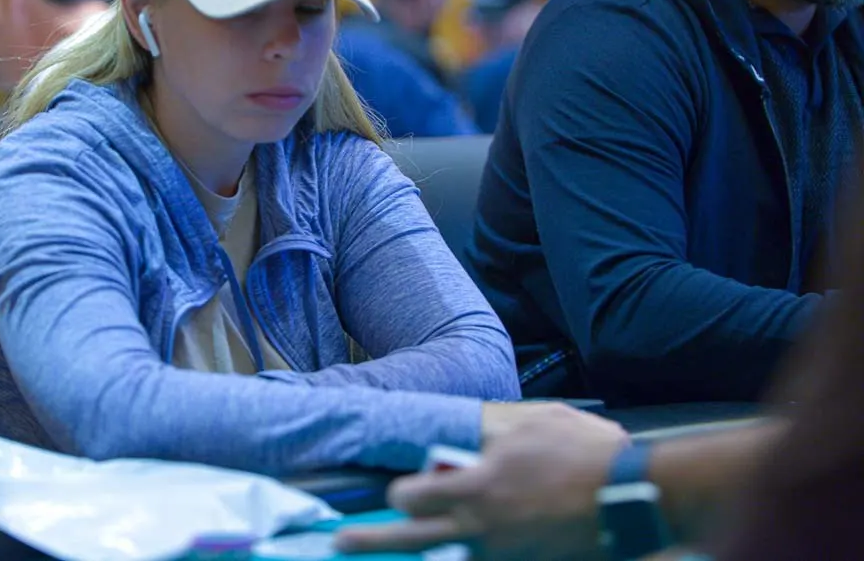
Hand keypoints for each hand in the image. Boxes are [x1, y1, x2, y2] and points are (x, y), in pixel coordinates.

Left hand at [335, 403, 628, 560]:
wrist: (633, 498)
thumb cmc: (582, 453)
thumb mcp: (530, 425)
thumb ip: (492, 435)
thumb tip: (472, 440)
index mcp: (476, 487)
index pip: (410, 498)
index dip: (401, 494)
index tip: (403, 492)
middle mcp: (480, 528)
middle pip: (408, 540)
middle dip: (370, 540)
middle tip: (340, 541)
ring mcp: (502, 555)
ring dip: (431, 553)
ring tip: (399, 551)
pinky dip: (475, 556)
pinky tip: (471, 549)